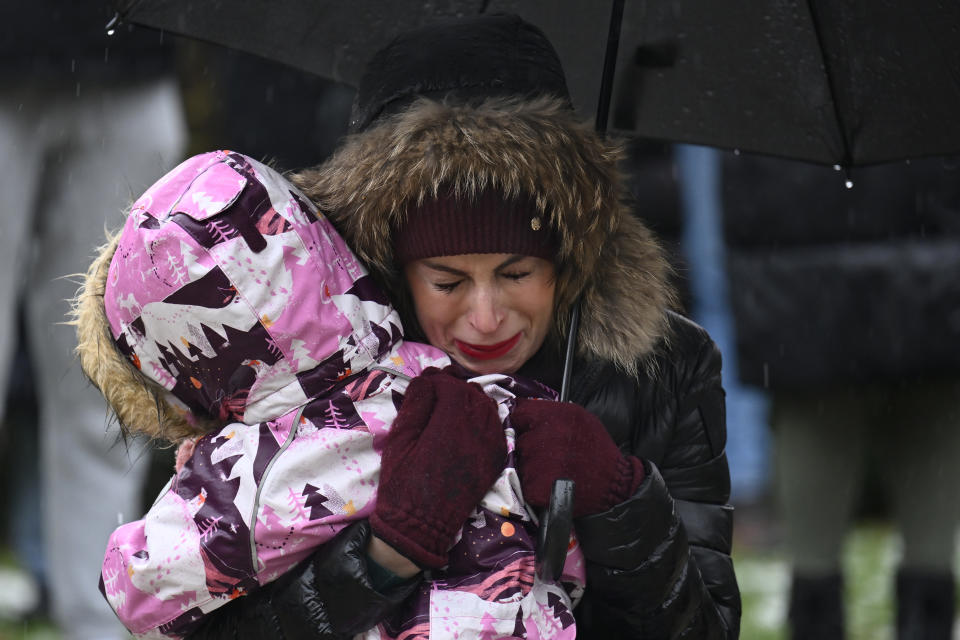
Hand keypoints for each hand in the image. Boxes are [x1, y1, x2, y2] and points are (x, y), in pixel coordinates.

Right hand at [370, 368, 506, 567]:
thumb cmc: (403, 483)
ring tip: (453, 405)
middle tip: (436, 391)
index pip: (451, 386)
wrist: (421, 524)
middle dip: (453, 387)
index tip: (424, 383)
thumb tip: (425, 380)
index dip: (436, 380)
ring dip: (471, 400)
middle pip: (472, 393)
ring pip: (488, 407)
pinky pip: (497, 427)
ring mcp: (490, 446)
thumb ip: (415, 406)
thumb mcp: (399, 441)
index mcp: (449, 425)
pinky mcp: (496, 459)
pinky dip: (484, 418)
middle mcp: (476, 431)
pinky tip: (469, 423)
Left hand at [511, 398, 644, 517]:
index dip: (523, 423)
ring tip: (554, 470)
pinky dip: (536, 487)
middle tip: (549, 454)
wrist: (614, 483)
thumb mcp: (581, 418)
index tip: (528, 429)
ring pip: (521, 463)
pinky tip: (552, 484)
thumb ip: (552, 413)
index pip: (519, 414)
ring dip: (532, 467)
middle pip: (519, 440)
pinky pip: (526, 484)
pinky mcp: (537, 486)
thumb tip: (525, 411)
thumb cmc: (597, 450)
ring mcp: (538, 462)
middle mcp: (544, 435)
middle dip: (530, 447)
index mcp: (555, 416)